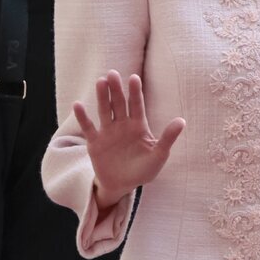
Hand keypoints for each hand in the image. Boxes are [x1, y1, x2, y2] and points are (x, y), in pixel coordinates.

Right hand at [74, 70, 184, 208]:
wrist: (122, 185)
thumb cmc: (143, 170)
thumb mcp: (158, 156)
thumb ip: (168, 138)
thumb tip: (182, 120)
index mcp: (138, 126)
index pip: (136, 105)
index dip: (135, 92)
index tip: (134, 78)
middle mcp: (122, 125)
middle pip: (119, 104)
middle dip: (116, 90)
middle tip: (112, 73)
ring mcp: (108, 132)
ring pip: (104, 111)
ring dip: (102, 97)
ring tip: (100, 82)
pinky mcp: (95, 142)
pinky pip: (88, 127)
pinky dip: (82, 117)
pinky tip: (77, 105)